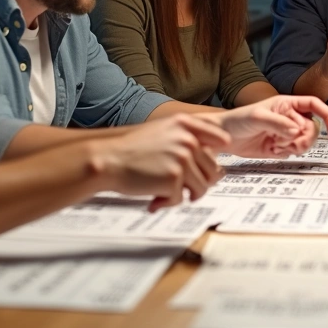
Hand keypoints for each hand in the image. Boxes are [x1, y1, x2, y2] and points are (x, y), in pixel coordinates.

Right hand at [97, 114, 226, 209]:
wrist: (107, 160)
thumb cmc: (130, 151)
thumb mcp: (160, 132)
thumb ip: (185, 140)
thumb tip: (212, 162)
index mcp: (184, 125)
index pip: (218, 135)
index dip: (220, 147)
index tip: (219, 154)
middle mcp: (187, 139)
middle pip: (212, 169)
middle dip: (201, 183)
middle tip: (187, 189)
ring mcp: (182, 159)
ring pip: (201, 187)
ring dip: (185, 195)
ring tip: (167, 194)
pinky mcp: (174, 178)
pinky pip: (180, 199)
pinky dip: (167, 202)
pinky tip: (153, 198)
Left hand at [211, 95, 327, 158]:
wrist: (225, 137)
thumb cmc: (238, 119)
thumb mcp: (257, 117)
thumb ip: (278, 123)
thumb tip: (296, 131)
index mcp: (288, 104)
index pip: (315, 105)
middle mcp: (291, 117)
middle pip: (313, 128)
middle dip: (304, 138)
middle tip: (287, 142)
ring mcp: (287, 133)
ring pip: (306, 141)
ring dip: (294, 146)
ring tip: (276, 145)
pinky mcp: (282, 147)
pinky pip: (294, 152)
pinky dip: (285, 153)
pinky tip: (271, 149)